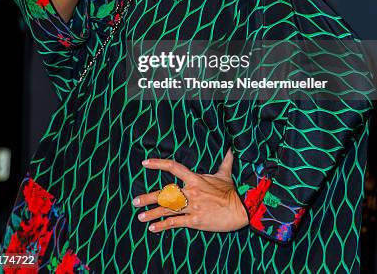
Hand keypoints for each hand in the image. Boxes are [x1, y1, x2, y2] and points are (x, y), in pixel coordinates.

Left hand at [132, 147, 248, 232]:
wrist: (240, 209)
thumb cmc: (232, 191)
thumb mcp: (225, 174)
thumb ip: (225, 161)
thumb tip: (232, 148)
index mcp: (195, 178)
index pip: (173, 167)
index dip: (158, 164)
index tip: (145, 163)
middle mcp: (190, 192)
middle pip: (165, 194)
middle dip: (148, 198)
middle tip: (135, 201)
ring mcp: (192, 207)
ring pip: (167, 210)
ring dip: (152, 213)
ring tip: (140, 216)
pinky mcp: (195, 220)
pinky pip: (175, 223)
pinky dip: (162, 226)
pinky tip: (152, 228)